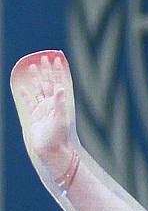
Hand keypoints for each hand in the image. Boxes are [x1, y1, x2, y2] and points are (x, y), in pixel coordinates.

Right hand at [17, 52, 74, 178]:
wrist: (52, 151)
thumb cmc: (58, 137)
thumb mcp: (60, 118)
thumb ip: (60, 103)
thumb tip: (61, 88)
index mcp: (58, 103)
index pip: (57, 82)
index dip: (57, 70)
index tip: (56, 58)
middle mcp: (51, 105)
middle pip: (47, 83)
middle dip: (46, 70)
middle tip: (43, 58)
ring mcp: (43, 110)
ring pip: (38, 90)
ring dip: (36, 79)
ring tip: (32, 68)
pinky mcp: (35, 118)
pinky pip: (29, 103)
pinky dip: (26, 95)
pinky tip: (24, 89)